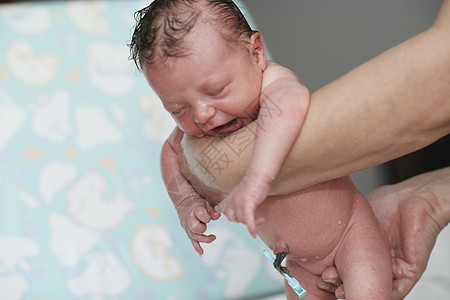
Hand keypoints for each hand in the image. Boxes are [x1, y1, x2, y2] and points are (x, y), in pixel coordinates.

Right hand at [175, 195, 220, 255]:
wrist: (183, 203)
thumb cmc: (197, 203)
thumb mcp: (205, 203)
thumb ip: (212, 211)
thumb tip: (218, 216)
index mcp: (194, 209)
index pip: (200, 213)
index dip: (207, 216)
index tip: (210, 217)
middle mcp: (189, 219)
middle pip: (195, 227)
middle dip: (202, 229)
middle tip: (206, 226)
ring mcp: (187, 227)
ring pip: (194, 236)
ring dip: (204, 239)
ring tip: (213, 237)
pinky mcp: (188, 232)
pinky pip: (192, 241)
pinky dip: (197, 247)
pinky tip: (202, 253)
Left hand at [218, 174, 269, 237]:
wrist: (259, 175)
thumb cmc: (254, 184)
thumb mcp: (242, 195)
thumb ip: (239, 203)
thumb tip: (242, 212)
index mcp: (229, 198)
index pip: (226, 213)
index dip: (234, 216)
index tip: (243, 217)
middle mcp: (232, 201)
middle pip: (233, 218)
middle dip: (243, 221)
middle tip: (254, 218)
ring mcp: (239, 203)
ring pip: (241, 220)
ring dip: (252, 223)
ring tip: (262, 219)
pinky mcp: (247, 204)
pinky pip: (248, 220)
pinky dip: (251, 228)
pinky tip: (254, 234)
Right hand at [317, 169, 449, 298]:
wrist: (412, 199)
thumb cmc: (387, 203)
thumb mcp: (355, 218)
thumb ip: (342, 230)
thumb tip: (319, 236)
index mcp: (365, 251)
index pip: (348, 270)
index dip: (334, 274)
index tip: (321, 273)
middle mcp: (379, 262)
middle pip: (357, 281)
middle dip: (339, 286)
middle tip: (326, 278)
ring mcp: (393, 269)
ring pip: (374, 290)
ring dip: (354, 292)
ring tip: (340, 290)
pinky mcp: (408, 272)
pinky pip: (396, 292)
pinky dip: (380, 296)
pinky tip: (362, 293)